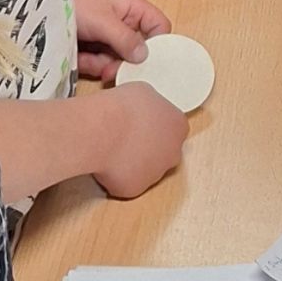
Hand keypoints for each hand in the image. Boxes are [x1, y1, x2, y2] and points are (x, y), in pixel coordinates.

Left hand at [70, 0, 168, 82]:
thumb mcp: (103, 21)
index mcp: (132, 8)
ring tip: (90, 62)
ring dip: (104, 65)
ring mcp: (107, 36)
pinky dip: (90, 65)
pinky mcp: (92, 49)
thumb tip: (145, 57)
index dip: (158, 44)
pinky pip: (100, 64)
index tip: (149, 62)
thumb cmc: (74, 5)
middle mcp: (123, 22)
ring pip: (118, 60)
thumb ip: (126, 39)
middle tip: (111, 70)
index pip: (158, 26)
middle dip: (124, 61)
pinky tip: (79, 59)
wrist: (37, 9)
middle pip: (138, 50)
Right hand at [88, 82, 187, 198]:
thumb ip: (152, 105)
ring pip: (144, 170)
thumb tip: (145, 110)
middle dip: (147, 148)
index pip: (172, 128)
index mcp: (178, 126)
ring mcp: (155, 174)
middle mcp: (172, 153)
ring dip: (132, 162)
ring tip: (111, 148)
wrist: (102, 130)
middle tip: (126, 136)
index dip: (155, 126)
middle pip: (163, 152)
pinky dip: (116, 176)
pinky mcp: (135, 189)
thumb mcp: (144, 91)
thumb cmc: (122, 107)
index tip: (141, 123)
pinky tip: (105, 162)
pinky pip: (126, 182)